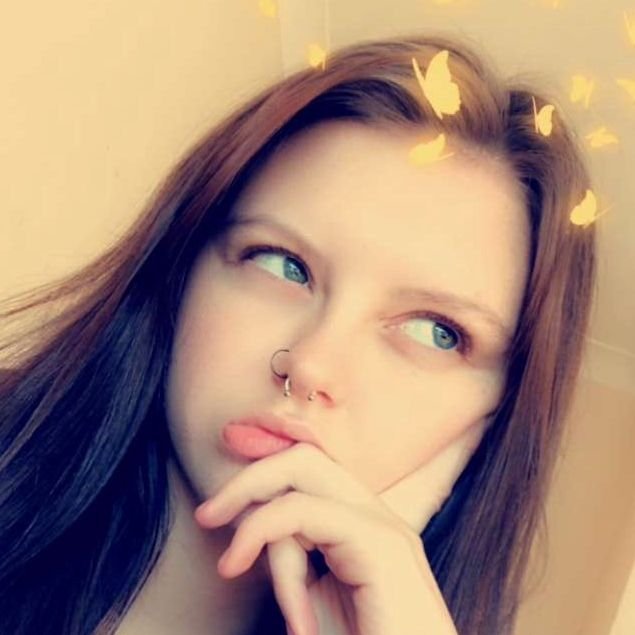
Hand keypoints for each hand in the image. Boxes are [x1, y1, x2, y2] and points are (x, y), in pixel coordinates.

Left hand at [194, 421, 485, 634]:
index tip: (218, 503)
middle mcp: (376, 514)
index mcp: (363, 523)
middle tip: (207, 516)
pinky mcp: (381, 546)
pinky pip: (304, 512)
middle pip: (304, 457)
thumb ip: (293, 558)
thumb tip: (254, 528)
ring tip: (233, 569)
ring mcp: (383, 526)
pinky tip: (252, 579)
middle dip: (248, 479)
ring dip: (254, 519)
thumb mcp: (312, 599)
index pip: (308, 470)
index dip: (262, 473)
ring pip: (300, 471)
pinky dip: (264, 535)